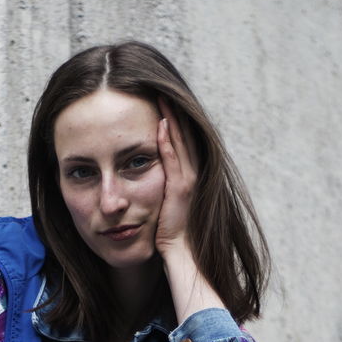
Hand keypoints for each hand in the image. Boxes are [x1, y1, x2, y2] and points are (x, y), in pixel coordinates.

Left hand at [154, 96, 198, 256]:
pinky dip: (167, 141)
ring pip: (180, 142)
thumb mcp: (166, 205)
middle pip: (183, 135)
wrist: (182, 253)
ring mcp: (188, 180)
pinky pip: (173, 160)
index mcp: (188, 176)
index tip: (163, 100)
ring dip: (171, 118)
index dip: (175, 120)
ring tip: (161, 96)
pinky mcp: (180, 189)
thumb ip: (162, 188)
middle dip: (174, 111)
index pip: (182, 141)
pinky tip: (161, 124)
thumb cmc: (172, 233)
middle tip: (162, 88)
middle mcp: (192, 174)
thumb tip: (149, 178)